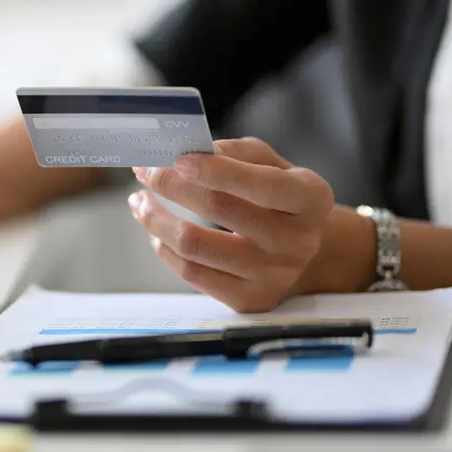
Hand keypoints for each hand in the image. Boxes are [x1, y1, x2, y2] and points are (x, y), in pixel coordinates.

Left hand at [128, 138, 372, 311]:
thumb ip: (237, 153)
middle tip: (145, 170)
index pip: (264, 184)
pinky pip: (190, 273)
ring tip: (140, 201)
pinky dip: (164, 248)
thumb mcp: (273, 165)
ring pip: (195, 245)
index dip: (218, 171)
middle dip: (172, 185)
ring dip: (156, 218)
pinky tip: (156, 231)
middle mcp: (298, 241)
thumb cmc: (279, 198)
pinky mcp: (249, 300)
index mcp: (310, 198)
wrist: (304, 251)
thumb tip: (191, 152)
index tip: (178, 158)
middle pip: (220, 209)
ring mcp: (274, 276)